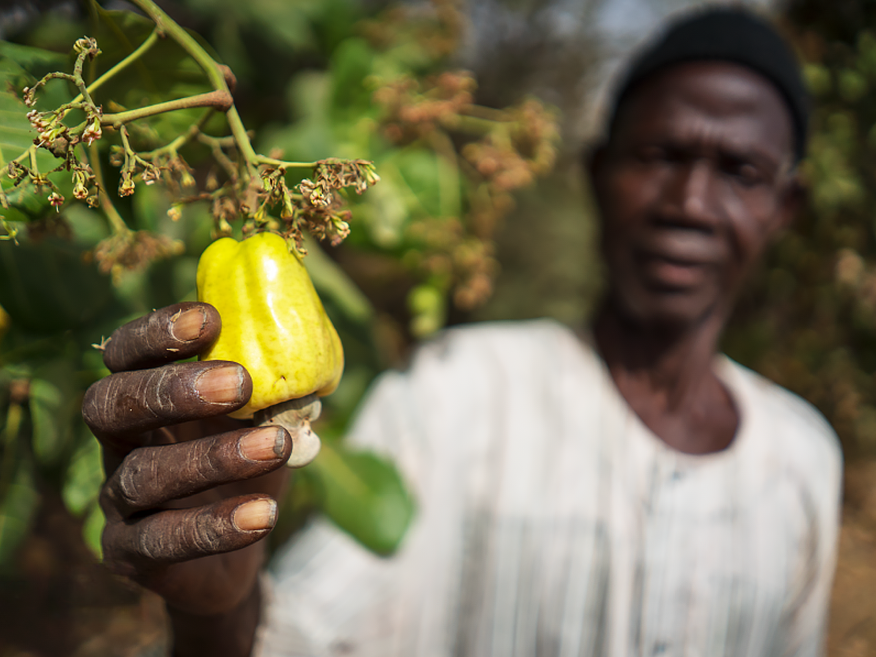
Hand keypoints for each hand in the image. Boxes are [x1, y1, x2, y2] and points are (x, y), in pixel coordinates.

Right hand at [82, 302, 291, 655]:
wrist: (238, 547)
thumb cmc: (248, 462)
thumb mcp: (266, 417)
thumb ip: (278, 385)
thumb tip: (312, 351)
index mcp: (143, 397)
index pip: (124, 354)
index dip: (156, 333)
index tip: (210, 319)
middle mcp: (118, 443)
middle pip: (110, 405)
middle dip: (171, 389)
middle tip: (238, 382)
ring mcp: (118, 500)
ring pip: (143, 475)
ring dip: (211, 458)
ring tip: (275, 445)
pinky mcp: (129, 553)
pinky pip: (161, 541)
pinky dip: (215, 525)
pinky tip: (264, 513)